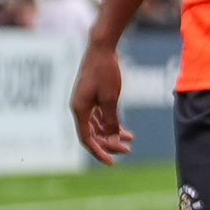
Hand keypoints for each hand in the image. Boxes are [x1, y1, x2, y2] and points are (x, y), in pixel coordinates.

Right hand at [69, 38, 130, 163]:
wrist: (102, 47)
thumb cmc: (105, 71)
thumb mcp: (110, 98)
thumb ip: (111, 120)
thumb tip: (112, 138)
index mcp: (79, 109)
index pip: (87, 139)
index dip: (99, 152)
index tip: (111, 163)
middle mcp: (79, 108)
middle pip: (93, 134)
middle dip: (109, 144)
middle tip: (127, 150)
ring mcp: (85, 102)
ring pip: (97, 126)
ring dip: (112, 134)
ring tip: (130, 140)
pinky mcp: (91, 96)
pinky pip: (99, 116)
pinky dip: (111, 123)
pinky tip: (124, 130)